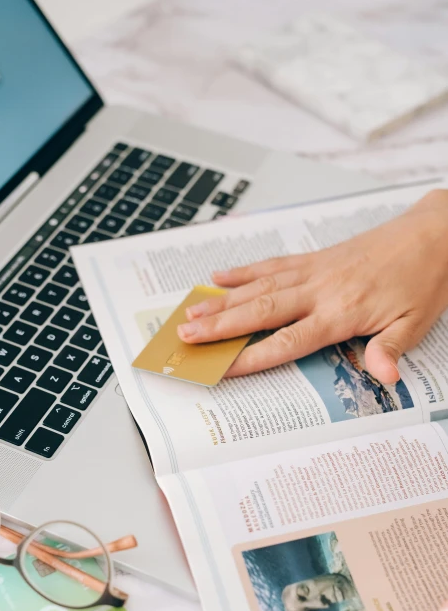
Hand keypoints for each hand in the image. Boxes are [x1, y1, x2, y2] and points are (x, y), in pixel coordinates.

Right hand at [177, 189, 447, 382]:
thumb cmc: (424, 279)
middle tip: (186, 336)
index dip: (251, 356)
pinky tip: (221, 276)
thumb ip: (391, 348)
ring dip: (222, 300)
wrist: (434, 234)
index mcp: (341, 312)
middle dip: (220, 326)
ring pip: (258, 286)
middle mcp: (319, 290)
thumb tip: (383, 376)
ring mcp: (313, 271)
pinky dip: (244, 270)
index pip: (287, 341)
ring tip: (190, 311)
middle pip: (260, 311)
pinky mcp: (315, 258)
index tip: (221, 367)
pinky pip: (272, 263)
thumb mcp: (416, 323)